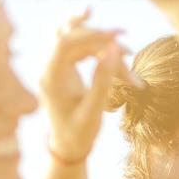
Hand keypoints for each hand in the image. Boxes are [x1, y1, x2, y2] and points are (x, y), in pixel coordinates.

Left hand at [41, 9, 132, 163]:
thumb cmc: (79, 133)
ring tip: (129, 55)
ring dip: (103, 43)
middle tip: (130, 51)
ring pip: (78, 39)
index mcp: (51, 78)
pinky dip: (98, 44)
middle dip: (102, 39)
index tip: (118, 36)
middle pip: (73, 37)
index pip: (65, 42)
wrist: (67, 145)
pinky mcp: (64, 66)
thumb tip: (113, 50)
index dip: (91, 33)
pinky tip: (110, 37)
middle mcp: (49, 67)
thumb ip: (103, 81)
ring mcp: (55, 65)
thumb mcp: (93, 112)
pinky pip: (79, 45)